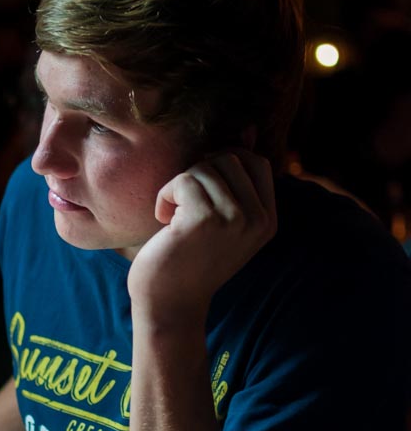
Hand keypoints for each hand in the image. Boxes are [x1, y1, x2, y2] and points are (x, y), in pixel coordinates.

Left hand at [128, 151, 276, 327]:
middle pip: (230, 157)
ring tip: (174, 217)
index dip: (224, 162)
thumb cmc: (187, 258)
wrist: (168, 304)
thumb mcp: (220, 218)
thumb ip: (235, 179)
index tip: (201, 189)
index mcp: (267, 220)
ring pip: (205, 166)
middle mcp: (258, 220)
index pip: (257, 161)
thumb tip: (249, 127)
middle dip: (198, 173)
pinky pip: (183, 179)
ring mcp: (236, 219)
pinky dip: (165, 195)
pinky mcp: (206, 220)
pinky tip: (164, 222)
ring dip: (179, 186)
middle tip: (184, 205)